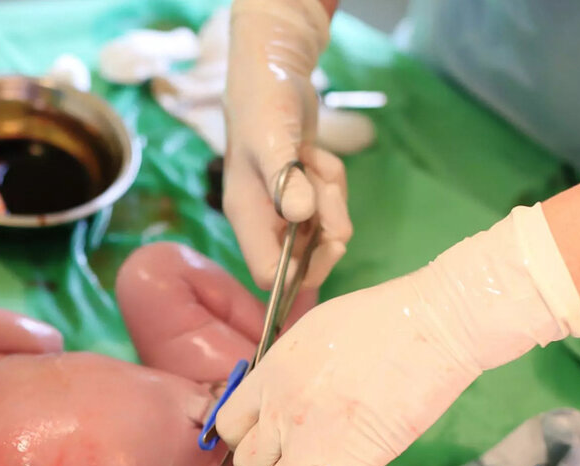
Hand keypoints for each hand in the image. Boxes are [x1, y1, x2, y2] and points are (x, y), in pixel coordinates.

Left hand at [216, 204, 579, 465]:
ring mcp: (314, 442)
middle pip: (248, 465)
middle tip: (296, 454)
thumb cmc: (377, 318)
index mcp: (268, 377)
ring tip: (325, 464)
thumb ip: (282, 372)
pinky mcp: (355, 463)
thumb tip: (273, 396)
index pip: (227, 426)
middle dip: (269, 463)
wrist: (432, 326)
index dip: (245, 436)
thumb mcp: (308, 333)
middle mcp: (281, 413)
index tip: (267, 434)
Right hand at [224, 0, 351, 288]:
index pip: (267, 275)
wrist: (275, 76)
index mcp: (246, 218)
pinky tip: (316, 156)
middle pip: (303, 261)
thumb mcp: (272, 139)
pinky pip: (330, 207)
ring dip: (332, 197)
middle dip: (326, 229)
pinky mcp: (304, 197)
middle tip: (330, 192)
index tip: (325, 243)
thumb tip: (302, 218)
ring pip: (323, 232)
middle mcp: (264, 222)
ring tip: (315, 159)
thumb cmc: (264, 105)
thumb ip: (286, 179)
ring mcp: (285, 211)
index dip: (297, 272)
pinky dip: (333, 182)